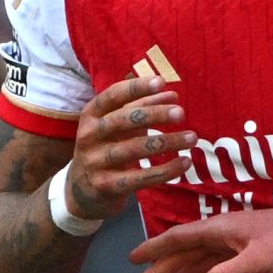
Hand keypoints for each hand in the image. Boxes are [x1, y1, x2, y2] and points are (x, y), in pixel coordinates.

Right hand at [69, 74, 196, 218]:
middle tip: (181, 113)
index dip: (136, 88)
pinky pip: (140, 178)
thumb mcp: (116, 125)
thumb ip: (141, 107)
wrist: (81, 190)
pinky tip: (185, 163)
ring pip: (135, 148)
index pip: (112, 96)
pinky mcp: (106, 186)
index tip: (161, 81)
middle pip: (124, 121)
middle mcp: (89, 136)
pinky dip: (165, 170)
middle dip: (154, 115)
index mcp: (91, 115)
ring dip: (167, 142)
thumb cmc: (105, 148)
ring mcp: (95, 162)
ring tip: (191, 138)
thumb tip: (172, 94)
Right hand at [130, 206, 272, 272]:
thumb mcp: (259, 261)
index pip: (180, 237)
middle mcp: (228, 233)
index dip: (155, 249)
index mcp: (223, 228)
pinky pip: (221, 269)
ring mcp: (242, 244)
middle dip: (163, 271)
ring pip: (203, 262)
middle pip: (187, 253)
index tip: (132, 259)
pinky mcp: (257, 255)